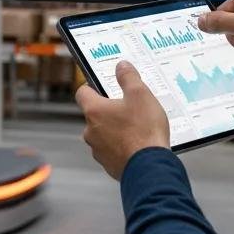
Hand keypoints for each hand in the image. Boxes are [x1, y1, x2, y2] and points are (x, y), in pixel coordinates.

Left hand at [76, 61, 169, 179]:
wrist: (151, 167)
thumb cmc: (144, 131)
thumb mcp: (141, 95)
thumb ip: (129, 78)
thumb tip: (121, 66)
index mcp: (94, 111)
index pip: (82, 93)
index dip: (91, 87)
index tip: (101, 86)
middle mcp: (91, 131)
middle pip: (95, 115)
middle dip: (109, 111)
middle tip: (129, 109)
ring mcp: (98, 149)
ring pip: (103, 134)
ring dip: (115, 130)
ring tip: (137, 128)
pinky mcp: (108, 164)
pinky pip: (112, 151)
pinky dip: (121, 147)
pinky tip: (137, 145)